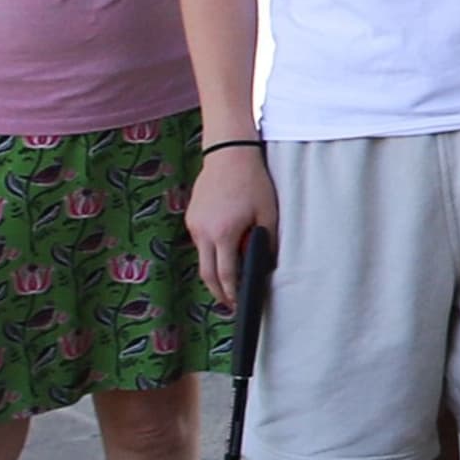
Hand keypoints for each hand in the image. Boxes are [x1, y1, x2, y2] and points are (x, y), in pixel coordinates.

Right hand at [187, 150, 278, 308]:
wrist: (229, 154)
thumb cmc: (253, 183)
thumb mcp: (268, 214)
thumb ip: (266, 241)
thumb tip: (264, 263)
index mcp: (223, 234)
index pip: (224, 274)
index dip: (231, 293)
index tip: (238, 305)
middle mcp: (203, 232)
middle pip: (206, 273)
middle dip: (218, 292)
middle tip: (230, 304)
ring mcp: (194, 224)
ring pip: (202, 257)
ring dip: (214, 270)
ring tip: (230, 281)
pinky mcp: (191, 216)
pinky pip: (200, 242)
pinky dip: (211, 252)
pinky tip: (224, 254)